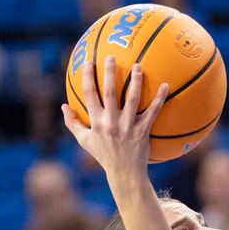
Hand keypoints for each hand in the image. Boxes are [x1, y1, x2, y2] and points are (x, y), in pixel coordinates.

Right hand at [61, 56, 167, 181]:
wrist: (124, 173)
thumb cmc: (103, 155)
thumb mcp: (84, 141)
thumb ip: (73, 123)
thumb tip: (64, 105)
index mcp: (96, 122)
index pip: (89, 95)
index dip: (88, 77)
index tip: (89, 61)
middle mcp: (111, 123)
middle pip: (110, 92)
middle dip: (110, 73)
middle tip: (112, 56)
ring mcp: (128, 127)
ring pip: (132, 99)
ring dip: (136, 81)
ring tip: (138, 66)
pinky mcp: (143, 131)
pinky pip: (152, 112)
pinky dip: (159, 99)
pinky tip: (165, 85)